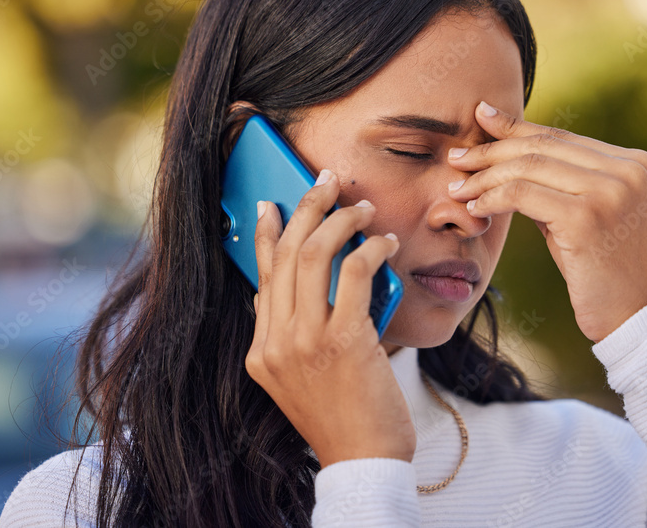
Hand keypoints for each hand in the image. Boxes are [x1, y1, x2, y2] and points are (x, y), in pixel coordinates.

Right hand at [245, 169, 415, 467]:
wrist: (363, 461)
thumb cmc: (342, 417)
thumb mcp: (297, 379)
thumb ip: (285, 336)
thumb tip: (278, 292)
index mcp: (261, 351)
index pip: (259, 276)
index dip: (264, 233)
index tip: (271, 203)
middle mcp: (275, 343)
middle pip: (284, 255)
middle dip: (306, 209)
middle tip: (327, 184)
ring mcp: (305, 342)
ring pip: (314, 255)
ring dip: (341, 221)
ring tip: (362, 208)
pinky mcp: (344, 341)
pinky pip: (355, 274)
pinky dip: (372, 249)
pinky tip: (387, 243)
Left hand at [446, 101, 646, 342]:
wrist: (631, 316)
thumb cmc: (598, 267)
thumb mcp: (581, 212)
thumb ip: (556, 180)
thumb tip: (505, 144)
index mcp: (633, 162)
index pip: (560, 137)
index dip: (515, 127)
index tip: (480, 116)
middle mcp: (627, 170)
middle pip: (542, 147)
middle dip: (492, 151)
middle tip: (457, 158)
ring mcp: (610, 192)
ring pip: (528, 167)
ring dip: (485, 177)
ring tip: (458, 188)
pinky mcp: (587, 217)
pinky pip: (523, 195)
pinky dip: (492, 198)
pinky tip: (475, 208)